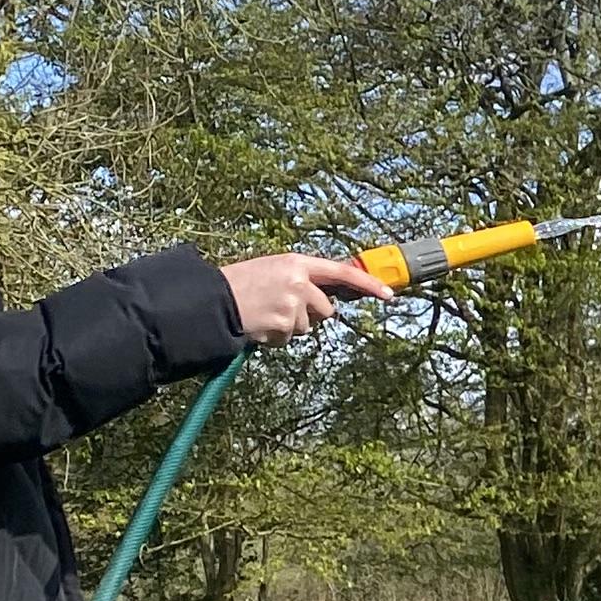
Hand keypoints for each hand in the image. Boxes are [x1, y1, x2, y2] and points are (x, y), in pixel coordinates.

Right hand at [221, 251, 388, 340]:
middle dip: (310, 314)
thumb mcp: (273, 271)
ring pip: (308, 326)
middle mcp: (299, 281)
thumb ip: (301, 280)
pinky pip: (290, 338)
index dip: (368, 284)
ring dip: (291, 326)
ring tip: (266, 314)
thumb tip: (325, 300)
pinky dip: (277, 337)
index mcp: (296, 263)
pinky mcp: (284, 324)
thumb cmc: (240, 285)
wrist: (211, 300)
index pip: (342, 272)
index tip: (389, 294)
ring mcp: (292, 304)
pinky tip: (260, 325)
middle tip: (280, 308)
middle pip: (326, 309)